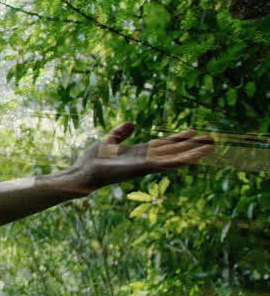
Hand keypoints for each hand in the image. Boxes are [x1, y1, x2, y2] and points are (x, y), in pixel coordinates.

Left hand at [72, 122, 214, 190]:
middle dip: (192, 146)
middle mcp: (146, 160)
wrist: (82, 172)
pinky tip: (192, 157)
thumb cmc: (92, 160)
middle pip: (174, 151)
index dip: (179, 139)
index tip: (194, 132)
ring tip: (211, 148)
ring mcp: (145, 165)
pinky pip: (164, 164)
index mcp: (139, 153)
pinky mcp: (142, 169)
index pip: (164, 145)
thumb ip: (120, 133)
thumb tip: (132, 123)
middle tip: (213, 140)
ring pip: (175, 158)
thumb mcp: (108, 141)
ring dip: (193, 154)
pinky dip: (179, 160)